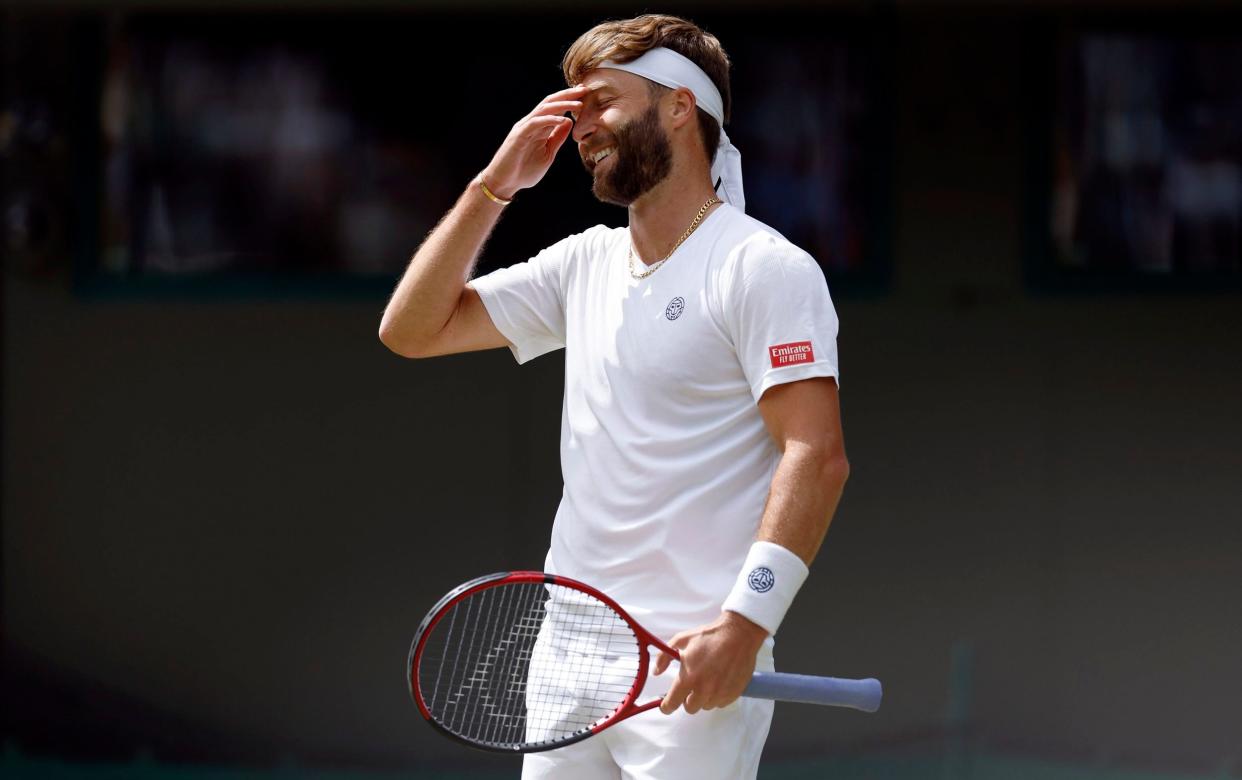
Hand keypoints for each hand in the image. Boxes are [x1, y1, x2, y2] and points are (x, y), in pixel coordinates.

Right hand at [479, 85, 587, 200]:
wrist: (504, 183)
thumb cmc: (524, 171)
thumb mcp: (547, 153)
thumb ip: (557, 138)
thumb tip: (569, 122)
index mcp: (539, 127)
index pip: (555, 108)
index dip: (569, 99)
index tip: (586, 93)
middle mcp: (531, 123)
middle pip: (550, 103)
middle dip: (567, 95)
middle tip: (585, 89)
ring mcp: (524, 128)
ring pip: (544, 109)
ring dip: (562, 105)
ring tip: (579, 103)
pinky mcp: (519, 136)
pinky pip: (536, 123)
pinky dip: (550, 120)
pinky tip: (563, 119)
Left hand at [653, 611, 768, 714]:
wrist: (738, 634)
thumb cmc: (709, 636)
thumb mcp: (681, 640)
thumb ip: (664, 657)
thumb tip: (656, 672)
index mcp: (689, 678)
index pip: (672, 703)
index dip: (666, 706)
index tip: (666, 705)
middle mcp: (704, 690)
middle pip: (690, 708)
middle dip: (687, 699)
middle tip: (691, 686)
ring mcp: (720, 693)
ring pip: (706, 706)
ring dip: (703, 697)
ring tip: (707, 680)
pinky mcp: (733, 694)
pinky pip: (720, 703)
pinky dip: (717, 696)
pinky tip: (718, 680)